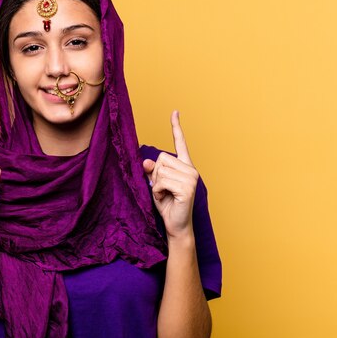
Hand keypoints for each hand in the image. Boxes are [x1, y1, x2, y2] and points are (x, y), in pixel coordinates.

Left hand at [142, 110, 199, 238]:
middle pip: (161, 158)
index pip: (180, 143)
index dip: (176, 127)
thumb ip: (151, 171)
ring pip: (160, 170)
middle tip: (163, 189)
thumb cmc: (166, 204)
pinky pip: (162, 182)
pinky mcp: (187, 187)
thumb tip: (146, 161)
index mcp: (184, 165)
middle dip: (156, 174)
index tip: (175, 112)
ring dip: (156, 185)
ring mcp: (191, 177)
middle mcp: (190, 168)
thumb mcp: (155, 184)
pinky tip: (166, 198)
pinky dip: (158, 191)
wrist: (176, 225)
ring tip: (165, 195)